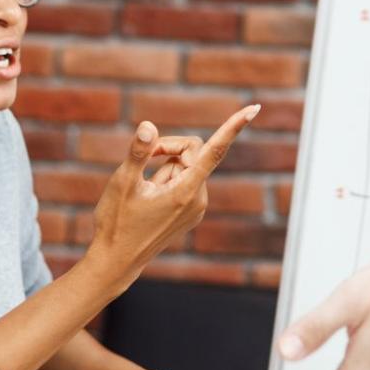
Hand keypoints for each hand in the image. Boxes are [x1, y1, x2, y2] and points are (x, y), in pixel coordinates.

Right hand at [89, 105, 255, 282]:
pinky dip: (169, 180)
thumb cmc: (116, 222)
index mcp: (185, 191)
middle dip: (168, 149)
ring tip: (145, 192)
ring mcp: (197, 208)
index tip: (254, 108)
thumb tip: (149, 126)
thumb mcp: (122, 183)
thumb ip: (140, 152)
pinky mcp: (192, 212)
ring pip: (186, 167)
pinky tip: (151, 199)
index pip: (215, 151)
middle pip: (193, 153)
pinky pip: (185, 181)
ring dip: (165, 169)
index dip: (233, 127)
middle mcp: (198, 199)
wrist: (116, 261)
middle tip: (143, 160)